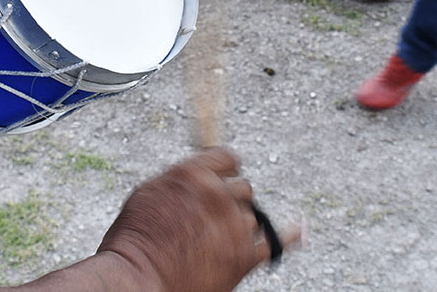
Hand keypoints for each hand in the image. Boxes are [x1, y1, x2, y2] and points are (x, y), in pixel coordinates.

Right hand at [97, 148, 297, 290]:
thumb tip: (198, 175)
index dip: (226, 169)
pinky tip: (299, 230)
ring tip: (217, 241)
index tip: (224, 178)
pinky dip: (290, 235)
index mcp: (194, 174)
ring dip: (240, 224)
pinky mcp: (245, 257)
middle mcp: (218, 194)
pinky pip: (277, 241)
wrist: (139, 280)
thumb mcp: (151, 193)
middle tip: (212, 220)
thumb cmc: (137, 239)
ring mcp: (235, 226)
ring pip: (252, 214)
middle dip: (231, 200)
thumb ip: (181, 179)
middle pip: (243, 187)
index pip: (227, 157)